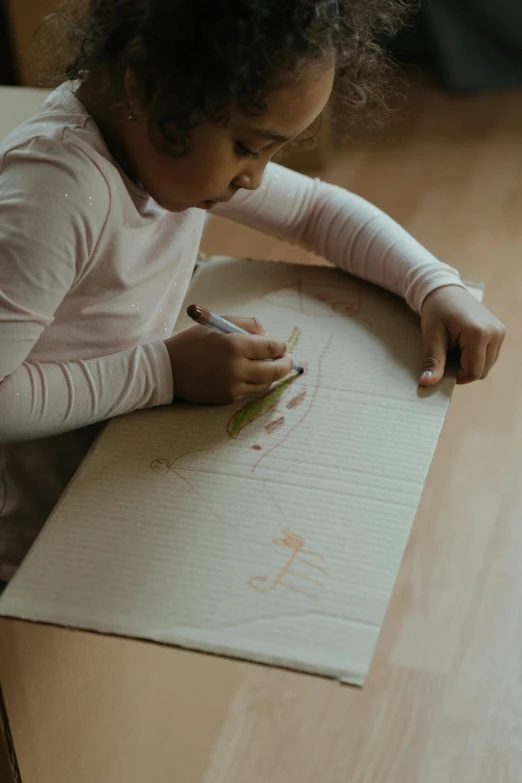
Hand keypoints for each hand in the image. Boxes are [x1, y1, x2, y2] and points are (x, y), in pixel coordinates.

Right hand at [164, 316, 293, 403]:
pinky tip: (255, 375)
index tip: (283, 345)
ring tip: (273, 366)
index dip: (281, 346)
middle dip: (285, 363)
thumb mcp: (218, 324)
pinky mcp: (228, 398)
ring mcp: (233, 386)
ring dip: (273, 375)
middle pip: (275, 369)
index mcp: (234, 345)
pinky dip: (257, 383)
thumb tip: (268, 336)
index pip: (271, 347)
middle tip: (288, 359)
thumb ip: (246, 325)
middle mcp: (237, 367)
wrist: (167, 369)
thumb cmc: (192, 342)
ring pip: (266, 383)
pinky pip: (251, 391)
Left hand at [419, 285, 504, 386]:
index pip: (474, 372)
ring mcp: (500, 332)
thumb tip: (427, 384)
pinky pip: (490, 357)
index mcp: (480, 334)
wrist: (445, 292)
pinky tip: (463, 345)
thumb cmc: (436, 313)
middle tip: (448, 355)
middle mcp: (495, 333)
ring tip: (455, 348)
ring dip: (470, 364)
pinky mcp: (500, 332)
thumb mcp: (432, 338)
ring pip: (487, 366)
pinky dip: (476, 357)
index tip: (443, 366)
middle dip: (464, 370)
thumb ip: (433, 362)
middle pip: (482, 371)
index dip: (457, 376)